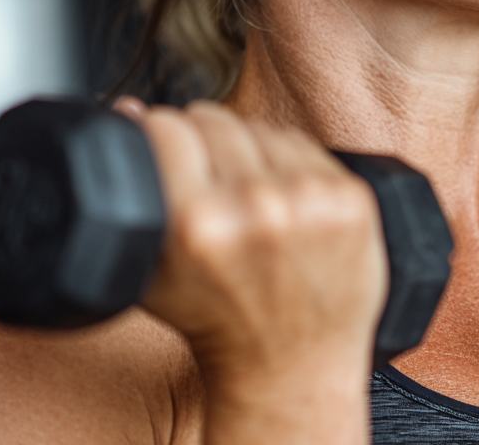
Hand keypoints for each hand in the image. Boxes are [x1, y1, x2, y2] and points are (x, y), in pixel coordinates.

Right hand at [114, 98, 386, 444]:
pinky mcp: (350, 196)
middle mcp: (257, 206)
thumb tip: (128, 111)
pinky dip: (290, 160)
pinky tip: (283, 195)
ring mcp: (310, 199)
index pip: (169, 127)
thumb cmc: (219, 322)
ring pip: (261, 128)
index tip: (164, 145)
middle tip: (208, 178)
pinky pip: (305, 144)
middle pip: (215, 121)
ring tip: (247, 195)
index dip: (161, 133)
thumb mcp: (152, 273)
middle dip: (203, 139)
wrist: (293, 367)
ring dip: (248, 148)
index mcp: (198, 225)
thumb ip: (131, 190)